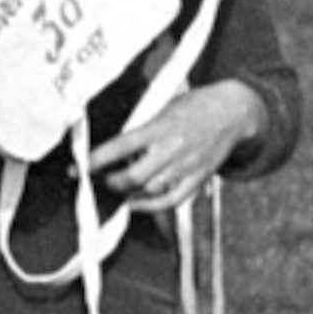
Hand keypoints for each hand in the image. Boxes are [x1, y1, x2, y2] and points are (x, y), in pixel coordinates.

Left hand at [88, 81, 262, 213]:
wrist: (234, 111)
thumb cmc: (192, 107)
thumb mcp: (162, 108)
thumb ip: (139, 129)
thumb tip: (110, 151)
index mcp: (160, 127)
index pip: (119, 147)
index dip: (95, 160)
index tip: (79, 168)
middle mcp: (172, 148)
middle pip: (132, 176)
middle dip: (109, 181)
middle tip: (99, 179)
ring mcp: (187, 166)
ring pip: (148, 190)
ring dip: (126, 192)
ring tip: (116, 187)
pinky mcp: (198, 178)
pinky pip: (170, 201)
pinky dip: (149, 206)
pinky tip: (135, 202)